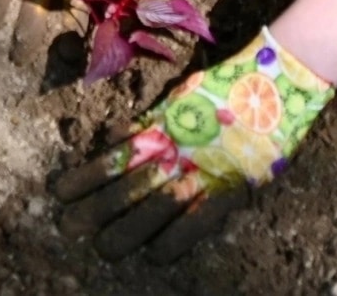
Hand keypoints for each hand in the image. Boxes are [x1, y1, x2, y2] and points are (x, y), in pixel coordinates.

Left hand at [55, 29, 334, 261]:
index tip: (57, 192)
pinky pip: (199, 220)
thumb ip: (151, 120)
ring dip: (128, 229)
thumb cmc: (228, 85)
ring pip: (156, 205)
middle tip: (68, 227)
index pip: (114, 156)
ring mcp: (203, 167)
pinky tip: (156, 257)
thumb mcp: (182, 97)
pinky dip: (176, 239)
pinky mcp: (232, 185)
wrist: (279, 79)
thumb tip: (116, 137)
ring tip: (103, 248)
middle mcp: (177, 148)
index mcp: (162, 125)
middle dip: (96, 209)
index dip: (85, 176)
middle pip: (128, 185)